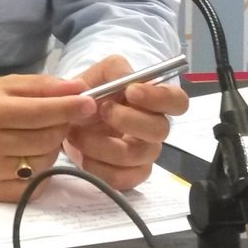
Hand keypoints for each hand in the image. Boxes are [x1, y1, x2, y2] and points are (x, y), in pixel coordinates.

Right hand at [0, 74, 97, 201]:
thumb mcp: (7, 85)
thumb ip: (43, 86)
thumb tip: (78, 89)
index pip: (39, 113)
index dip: (68, 108)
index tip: (89, 103)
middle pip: (45, 139)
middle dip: (60, 126)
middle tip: (57, 118)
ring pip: (43, 162)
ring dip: (50, 148)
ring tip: (36, 136)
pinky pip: (34, 185)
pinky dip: (40, 171)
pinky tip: (29, 157)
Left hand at [64, 55, 188, 190]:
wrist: (69, 118)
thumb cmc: (93, 92)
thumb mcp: (101, 72)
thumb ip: (115, 69)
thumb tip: (125, 78)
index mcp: (154, 101)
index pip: (177, 101)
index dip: (159, 98)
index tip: (131, 91)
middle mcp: (154, 128)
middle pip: (160, 130)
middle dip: (128, 120)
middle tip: (102, 111)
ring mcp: (144, 154)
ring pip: (136, 155)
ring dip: (103, 144)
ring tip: (78, 133)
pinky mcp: (129, 175)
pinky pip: (121, 178)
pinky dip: (97, 167)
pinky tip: (83, 154)